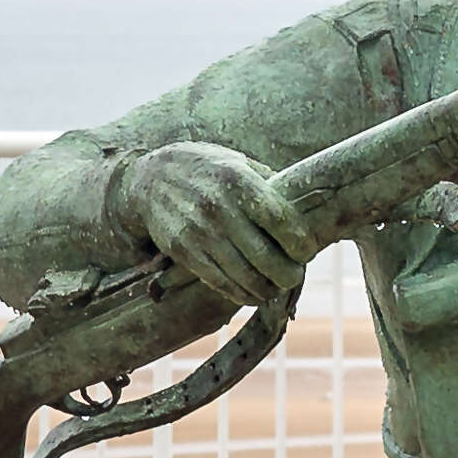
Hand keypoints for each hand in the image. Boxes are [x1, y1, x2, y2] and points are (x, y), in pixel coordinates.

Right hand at [109, 140, 312, 311]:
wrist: (150, 179)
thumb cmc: (206, 169)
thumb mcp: (238, 162)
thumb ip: (269, 185)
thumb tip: (305, 210)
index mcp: (239, 180)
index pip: (283, 222)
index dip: (302, 244)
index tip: (307, 251)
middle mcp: (219, 208)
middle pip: (268, 258)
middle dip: (289, 274)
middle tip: (295, 274)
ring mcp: (199, 233)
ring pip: (246, 278)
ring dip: (268, 289)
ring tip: (276, 286)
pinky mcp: (184, 253)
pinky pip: (222, 284)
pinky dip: (243, 295)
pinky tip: (254, 293)